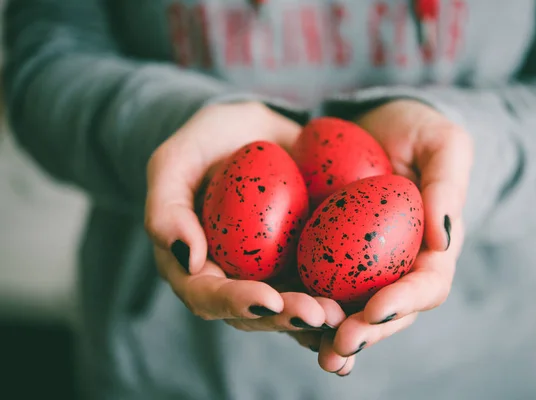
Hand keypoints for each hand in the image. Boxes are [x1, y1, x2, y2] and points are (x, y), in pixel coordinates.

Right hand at [145, 102, 343, 337]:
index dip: (235, 303)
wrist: (256, 129)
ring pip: (293, 308)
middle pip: (256, 313)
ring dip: (319, 319)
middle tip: (319, 314)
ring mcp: (272, 273)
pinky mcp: (305, 261)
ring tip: (345, 315)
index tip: (268, 300)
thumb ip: (165, 206)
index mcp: (195, 265)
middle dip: (287, 318)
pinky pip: (323, 284)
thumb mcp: (176, 160)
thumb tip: (188, 258)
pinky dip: (342, 299)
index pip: (207, 295)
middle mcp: (234, 278)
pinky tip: (366, 303)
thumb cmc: (208, 142)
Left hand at [319, 100, 471, 363]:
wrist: (373, 125)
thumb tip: (443, 239)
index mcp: (434, 248)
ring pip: (352, 311)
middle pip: (388, 312)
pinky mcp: (329, 258)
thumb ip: (448, 183)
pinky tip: (282, 318)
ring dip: (333, 335)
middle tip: (340, 344)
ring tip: (316, 351)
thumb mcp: (443, 142)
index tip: (377, 308)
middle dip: (367, 333)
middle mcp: (399, 266)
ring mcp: (363, 267)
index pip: (428, 284)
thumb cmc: (416, 130)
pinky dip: (305, 309)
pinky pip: (318, 287)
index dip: (405, 301)